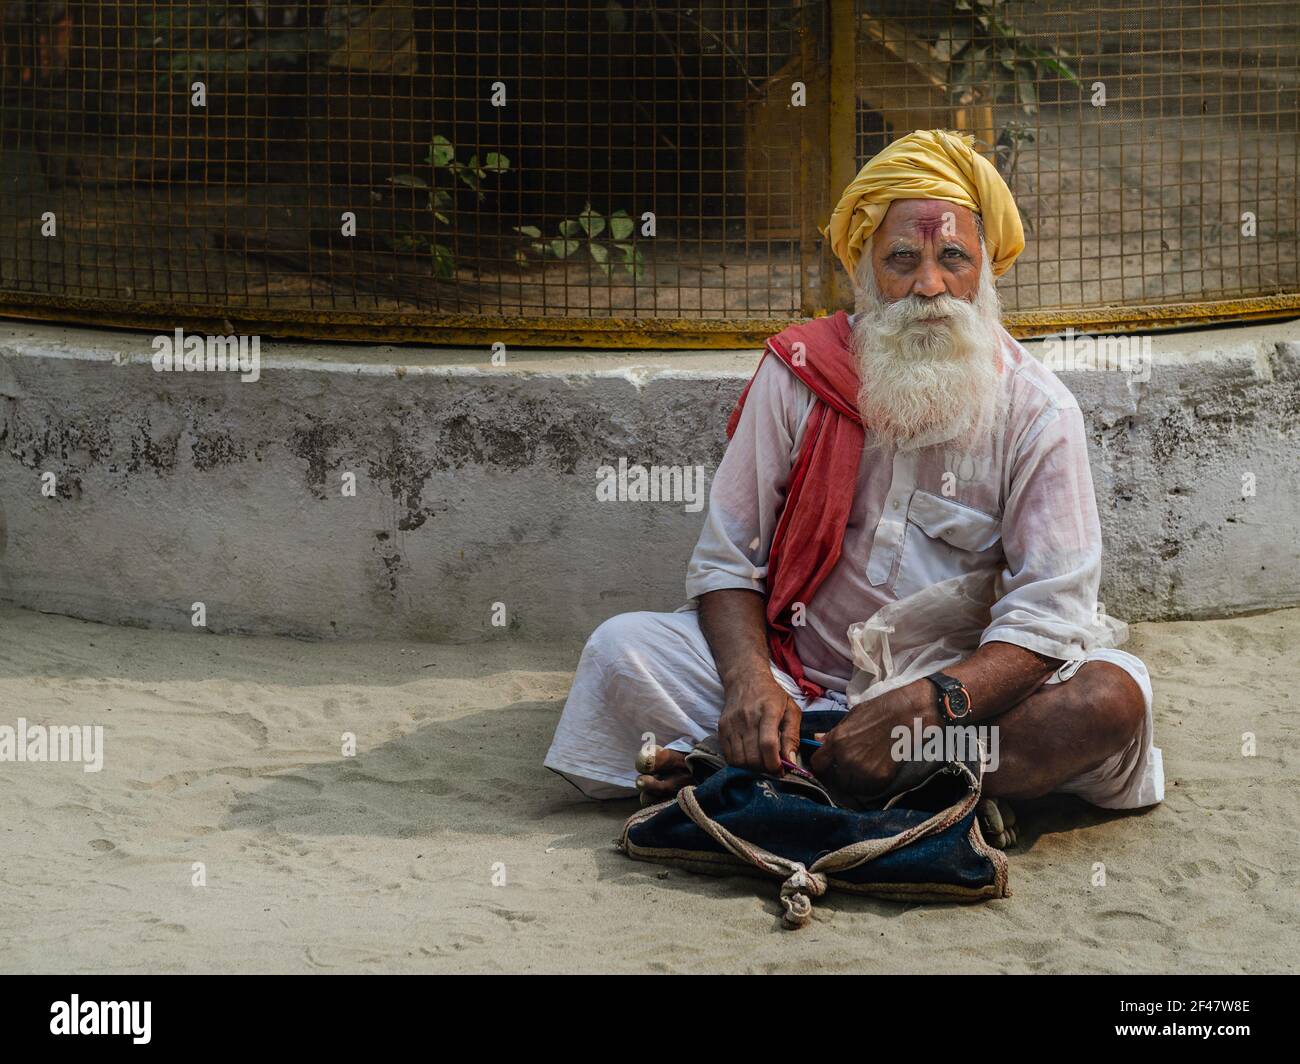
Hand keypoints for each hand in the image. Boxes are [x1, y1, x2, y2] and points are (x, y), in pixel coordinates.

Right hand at [717, 673, 801, 775]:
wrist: (745, 679)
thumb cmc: (772, 696)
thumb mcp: (791, 710)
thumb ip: (792, 736)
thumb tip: (792, 762)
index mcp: (769, 711)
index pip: (768, 744)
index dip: (774, 763)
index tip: (781, 770)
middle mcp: (748, 717)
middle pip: (752, 756)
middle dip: (764, 769)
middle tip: (772, 768)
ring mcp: (732, 723)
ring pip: (739, 759)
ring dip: (751, 769)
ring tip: (761, 764)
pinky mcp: (722, 728)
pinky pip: (728, 756)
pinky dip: (739, 763)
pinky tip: (749, 758)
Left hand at [810, 682, 933, 796]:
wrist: (908, 715)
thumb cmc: (879, 711)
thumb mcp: (851, 716)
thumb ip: (833, 733)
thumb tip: (817, 740)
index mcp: (837, 742)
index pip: (818, 764)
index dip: (822, 765)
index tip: (827, 765)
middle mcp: (846, 759)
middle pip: (834, 779)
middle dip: (838, 775)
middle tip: (847, 769)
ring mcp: (863, 771)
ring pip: (851, 786)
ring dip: (853, 781)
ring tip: (863, 770)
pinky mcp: (880, 779)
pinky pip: (868, 789)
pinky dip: (869, 784)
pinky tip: (875, 772)